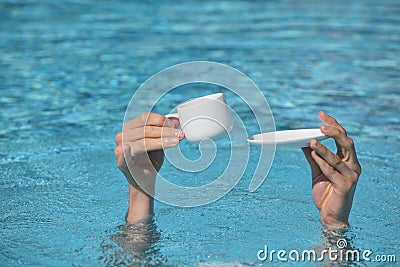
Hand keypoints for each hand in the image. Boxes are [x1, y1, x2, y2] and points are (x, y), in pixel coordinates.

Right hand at [114, 112, 183, 223]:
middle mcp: (122, 135)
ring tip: (176, 142)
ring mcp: (120, 148)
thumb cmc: (151, 159)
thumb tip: (176, 119)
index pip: (145, 118)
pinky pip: (124, 156)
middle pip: (146, 129)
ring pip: (143, 141)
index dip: (162, 120)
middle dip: (166, 131)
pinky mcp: (121, 162)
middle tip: (180, 135)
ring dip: (161, 141)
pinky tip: (128, 148)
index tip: (176, 126)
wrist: (145, 180)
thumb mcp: (160, 141)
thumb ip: (165, 130)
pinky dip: (126, 152)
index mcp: (130, 126)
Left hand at [302, 111, 360, 228]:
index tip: (321, 115)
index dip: (333, 125)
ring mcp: (351, 176)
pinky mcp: (345, 186)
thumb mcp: (317, 171)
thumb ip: (313, 157)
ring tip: (311, 140)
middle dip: (334, 131)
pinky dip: (322, 162)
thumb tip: (303, 141)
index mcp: (348, 160)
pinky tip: (313, 154)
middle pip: (346, 143)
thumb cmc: (326, 191)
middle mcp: (353, 166)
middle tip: (321, 124)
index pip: (343, 138)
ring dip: (323, 148)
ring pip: (337, 157)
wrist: (330, 215)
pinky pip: (332, 171)